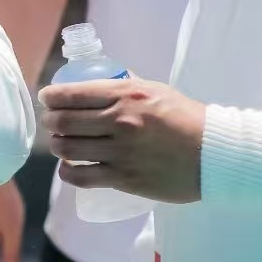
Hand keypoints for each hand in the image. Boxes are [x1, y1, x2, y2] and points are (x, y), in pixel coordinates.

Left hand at [40, 79, 206, 202]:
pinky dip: (68, 172)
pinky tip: (69, 167)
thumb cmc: (186, 118)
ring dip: (57, 145)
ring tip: (60, 143)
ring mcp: (121, 152)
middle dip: (50, 121)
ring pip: (67, 149)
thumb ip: (124, 87)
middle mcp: (120, 122)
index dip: (51, 97)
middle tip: (51, 121)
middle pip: (63, 122)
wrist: (215, 154)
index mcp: (126, 95)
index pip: (72, 94)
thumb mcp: (155, 90)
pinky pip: (82, 177)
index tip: (46, 98)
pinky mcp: (124, 178)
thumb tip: (97, 83)